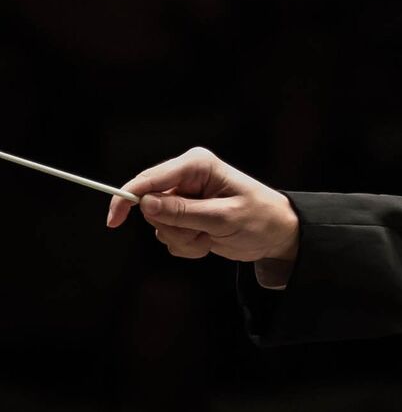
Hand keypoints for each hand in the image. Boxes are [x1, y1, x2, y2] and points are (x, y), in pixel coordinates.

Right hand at [105, 146, 300, 266]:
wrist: (277, 234)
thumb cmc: (260, 218)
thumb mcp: (224, 218)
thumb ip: (184, 212)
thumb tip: (146, 204)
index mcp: (197, 166)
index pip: (149, 179)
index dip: (126, 198)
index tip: (114, 221)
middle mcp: (186, 177)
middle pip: (150, 206)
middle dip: (173, 228)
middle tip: (202, 234)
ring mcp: (184, 197)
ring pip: (158, 225)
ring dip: (183, 239)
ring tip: (210, 237)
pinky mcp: (184, 215)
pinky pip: (168, 236)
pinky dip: (187, 245)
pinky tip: (209, 241)